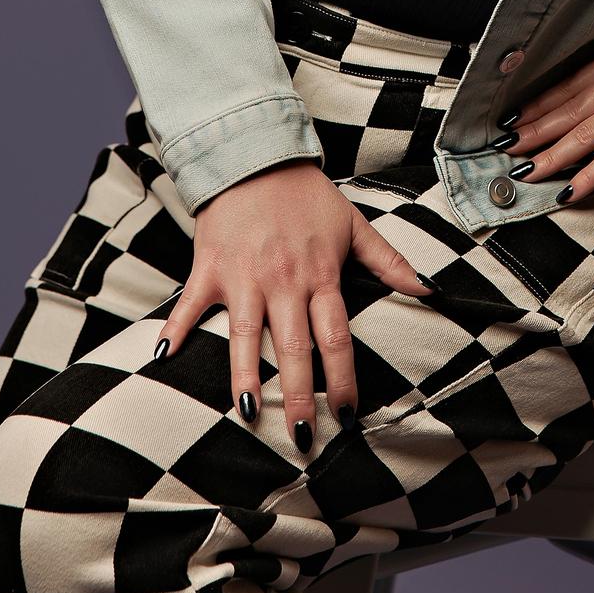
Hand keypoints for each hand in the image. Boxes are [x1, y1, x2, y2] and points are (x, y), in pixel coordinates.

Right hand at [153, 160, 432, 446]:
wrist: (256, 156)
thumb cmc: (307, 195)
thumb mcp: (353, 224)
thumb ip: (389, 261)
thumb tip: (429, 289)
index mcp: (319, 275)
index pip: (336, 336)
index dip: (342, 377)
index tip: (347, 413)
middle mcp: (282, 281)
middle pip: (293, 346)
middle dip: (298, 393)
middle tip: (304, 435)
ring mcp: (242, 277)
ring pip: (243, 335)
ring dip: (245, 376)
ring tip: (250, 415)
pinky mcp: (209, 269)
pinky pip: (189, 305)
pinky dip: (176, 330)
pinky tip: (164, 360)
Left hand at [500, 28, 593, 201]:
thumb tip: (583, 93)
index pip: (571, 84)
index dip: (538, 105)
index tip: (513, 121)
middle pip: (571, 109)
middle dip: (534, 131)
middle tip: (506, 149)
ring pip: (585, 135)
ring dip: (550, 157)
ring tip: (527, 172)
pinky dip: (587, 177)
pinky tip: (568, 190)